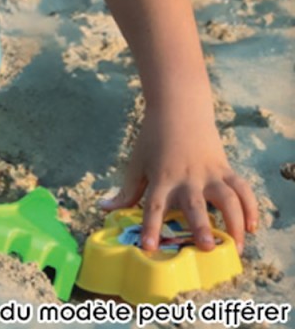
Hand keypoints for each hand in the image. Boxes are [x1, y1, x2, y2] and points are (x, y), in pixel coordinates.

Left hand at [100, 110, 257, 253]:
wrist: (178, 109)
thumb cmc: (153, 139)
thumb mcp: (137, 163)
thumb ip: (126, 191)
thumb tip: (104, 209)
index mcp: (162, 177)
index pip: (154, 206)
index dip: (151, 227)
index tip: (149, 247)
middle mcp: (187, 178)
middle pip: (194, 204)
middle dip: (200, 226)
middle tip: (206, 247)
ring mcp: (208, 173)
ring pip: (227, 198)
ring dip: (234, 222)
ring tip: (237, 247)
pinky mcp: (224, 168)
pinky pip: (242, 188)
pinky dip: (250, 206)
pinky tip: (253, 226)